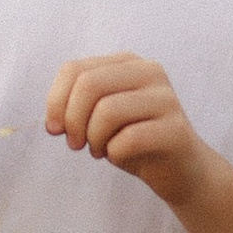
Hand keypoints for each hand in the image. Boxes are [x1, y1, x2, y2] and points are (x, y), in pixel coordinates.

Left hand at [45, 53, 207, 201]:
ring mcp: (165, 99)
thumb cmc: (133, 140)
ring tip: (99, 150)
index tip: (55, 128)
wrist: (179, 169)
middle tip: (75, 144)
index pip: (75, 69)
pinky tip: (119, 156)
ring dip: (94, 139)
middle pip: (89, 85)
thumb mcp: (100, 115)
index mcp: (127, 62)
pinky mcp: (175, 129)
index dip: (55, 101)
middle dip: (73, 120)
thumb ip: (76, 106)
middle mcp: (149, 72)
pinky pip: (127, 139)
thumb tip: (53, 122)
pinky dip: (114, 153)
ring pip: (107, 111)